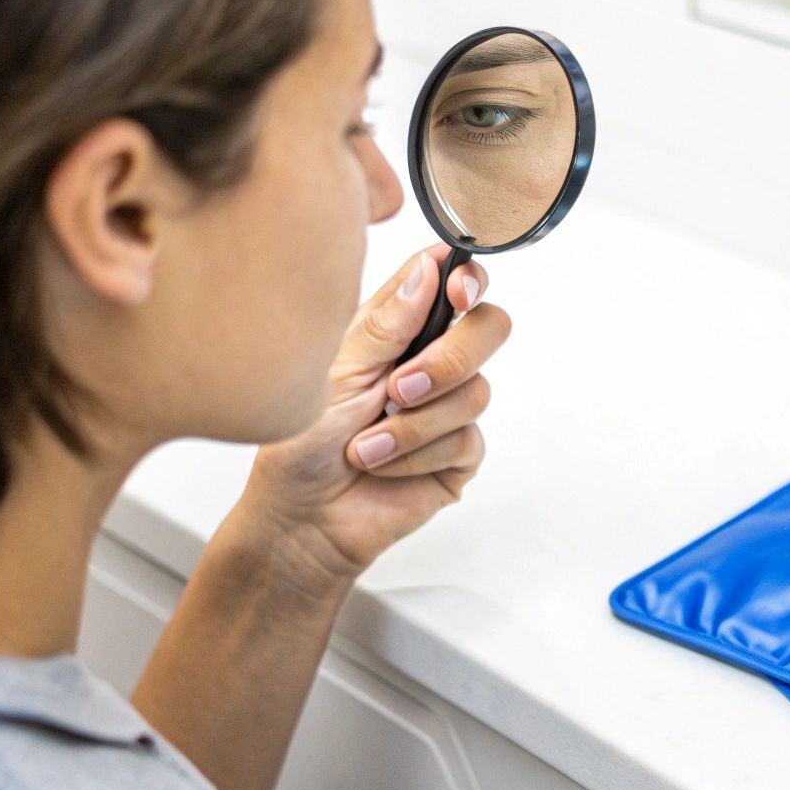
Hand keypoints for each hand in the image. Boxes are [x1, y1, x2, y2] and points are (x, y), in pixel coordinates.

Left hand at [233, 245, 511, 593]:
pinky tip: (384, 465)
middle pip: (488, 328)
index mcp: (398, 329)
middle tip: (400, 388)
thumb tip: (428, 270)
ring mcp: (448, 408)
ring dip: (414, 424)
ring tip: (366, 445)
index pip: (451, 282)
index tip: (459, 293)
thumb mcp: (335, 372)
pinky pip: (466, 441)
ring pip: (475, 392)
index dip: (467, 279)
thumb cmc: (301, 444)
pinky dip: (418, 455)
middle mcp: (430, 361)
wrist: (302, 519)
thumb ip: (387, 323)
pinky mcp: (458, 455)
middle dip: (450, 358)